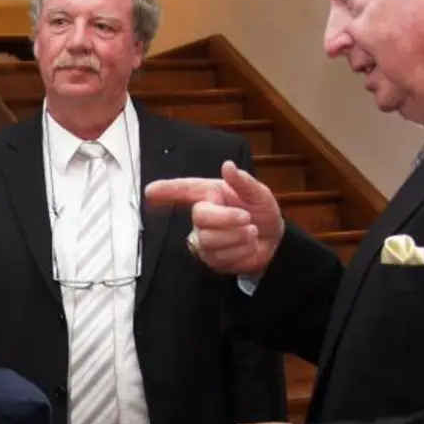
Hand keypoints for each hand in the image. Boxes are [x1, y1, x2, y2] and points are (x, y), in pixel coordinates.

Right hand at [144, 161, 285, 276]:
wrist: (274, 241)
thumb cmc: (262, 211)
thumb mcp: (259, 194)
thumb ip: (243, 182)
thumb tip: (227, 166)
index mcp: (211, 193)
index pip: (184, 189)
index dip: (166, 190)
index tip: (150, 191)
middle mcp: (203, 214)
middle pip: (199, 216)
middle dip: (225, 219)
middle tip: (247, 219)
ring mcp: (204, 237)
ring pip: (209, 239)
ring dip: (236, 237)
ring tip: (252, 233)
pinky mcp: (210, 257)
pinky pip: (219, 256)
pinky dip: (240, 251)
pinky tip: (247, 246)